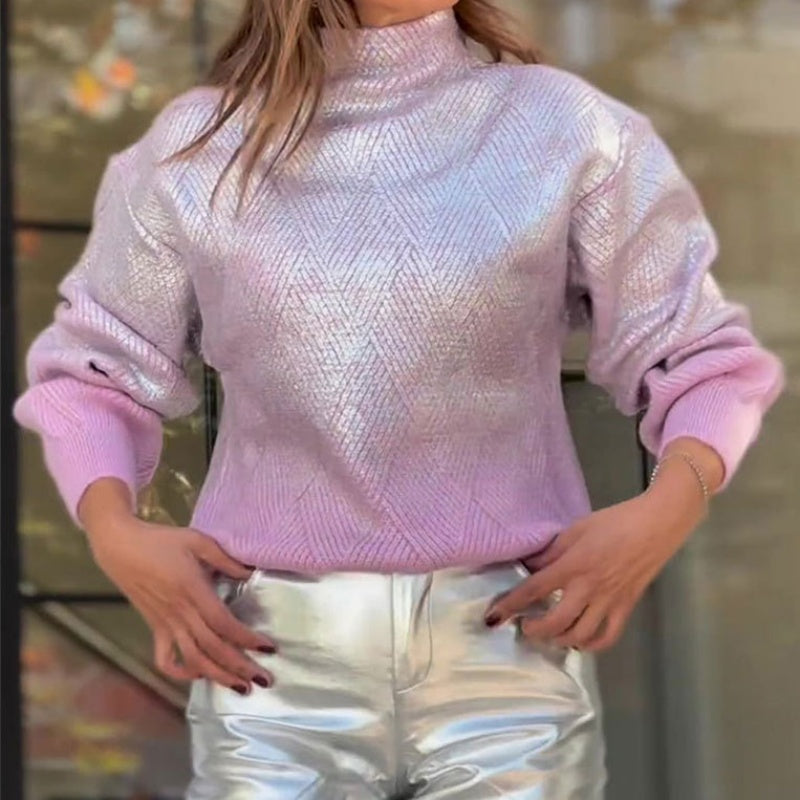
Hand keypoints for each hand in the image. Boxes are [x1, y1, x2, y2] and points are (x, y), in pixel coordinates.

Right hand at [86, 512, 276, 693]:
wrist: (121, 546)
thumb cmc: (161, 540)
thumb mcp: (198, 541)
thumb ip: (226, 559)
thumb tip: (251, 572)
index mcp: (193, 591)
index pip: (224, 624)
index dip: (246, 639)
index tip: (269, 648)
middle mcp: (180, 614)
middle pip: (213, 648)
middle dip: (240, 667)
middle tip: (264, 679)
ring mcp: (165, 624)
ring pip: (193, 659)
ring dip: (217, 676)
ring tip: (240, 687)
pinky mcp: (154, 628)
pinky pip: (164, 658)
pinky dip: (180, 672)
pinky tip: (198, 675)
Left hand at [484, 489, 706, 651]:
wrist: (656, 525)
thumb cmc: (614, 522)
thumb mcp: (576, 529)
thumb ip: (551, 550)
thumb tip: (529, 565)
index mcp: (573, 564)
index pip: (534, 589)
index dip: (512, 605)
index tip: (493, 617)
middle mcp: (589, 588)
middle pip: (556, 621)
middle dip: (535, 630)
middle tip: (525, 627)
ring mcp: (610, 601)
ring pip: (581, 635)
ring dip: (560, 640)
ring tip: (549, 635)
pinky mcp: (627, 607)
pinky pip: (607, 636)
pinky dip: (591, 645)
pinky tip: (579, 641)